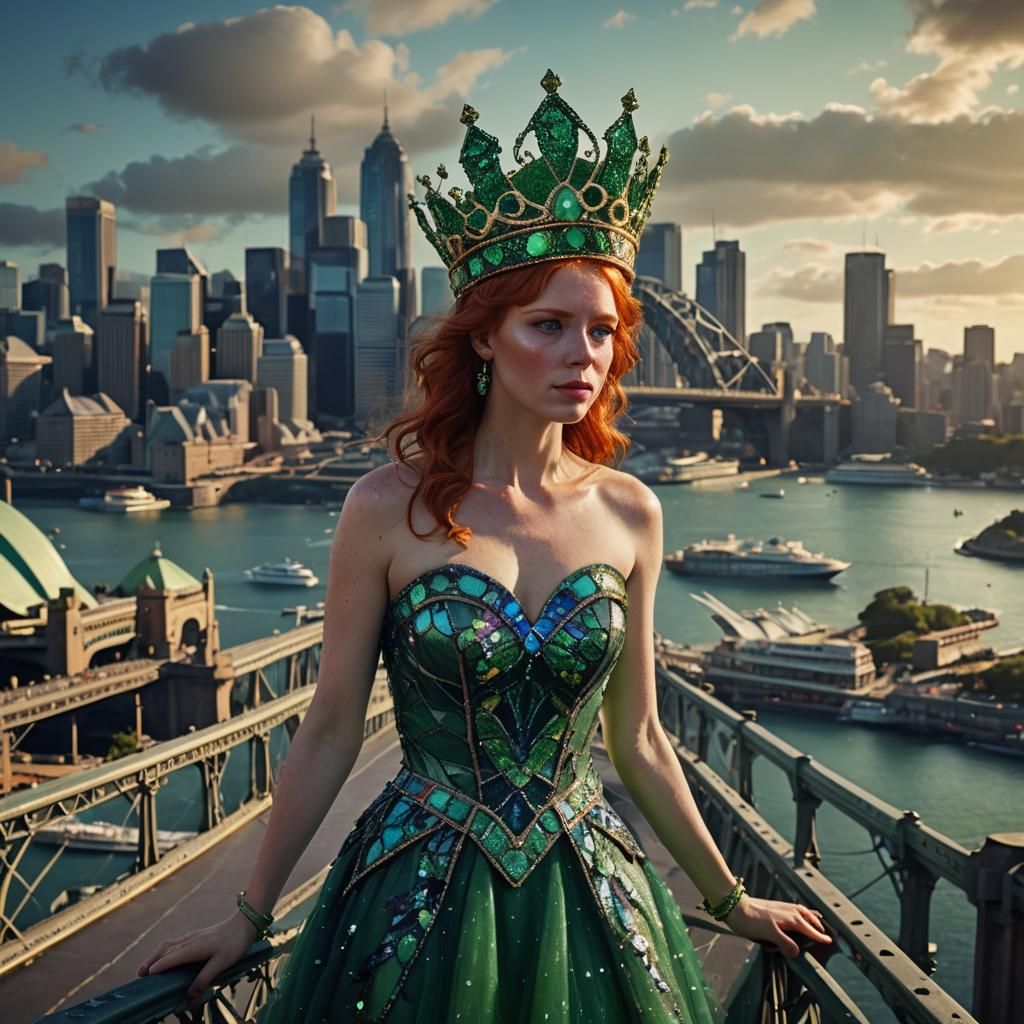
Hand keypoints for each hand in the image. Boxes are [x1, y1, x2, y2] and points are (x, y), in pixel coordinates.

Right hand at [137, 912, 258, 1011]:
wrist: (245, 923)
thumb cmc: (234, 944)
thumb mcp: (221, 964)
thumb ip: (204, 980)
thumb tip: (189, 999)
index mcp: (192, 948)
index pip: (169, 958)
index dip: (157, 967)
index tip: (145, 978)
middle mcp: (189, 941)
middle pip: (165, 951)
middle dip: (152, 961)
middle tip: (140, 975)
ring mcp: (192, 937)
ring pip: (169, 945)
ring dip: (157, 955)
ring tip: (148, 966)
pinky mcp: (197, 936)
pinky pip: (175, 942)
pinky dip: (165, 950)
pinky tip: (167, 954)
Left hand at [721, 895, 831, 957]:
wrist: (733, 905)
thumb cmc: (750, 919)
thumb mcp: (768, 934)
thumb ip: (784, 943)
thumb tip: (797, 953)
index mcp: (789, 918)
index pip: (808, 928)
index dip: (818, 936)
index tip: (829, 941)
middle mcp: (787, 910)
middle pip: (806, 917)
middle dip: (815, 924)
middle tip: (824, 932)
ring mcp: (779, 907)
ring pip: (799, 910)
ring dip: (808, 915)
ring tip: (814, 919)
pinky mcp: (772, 907)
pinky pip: (791, 909)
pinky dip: (798, 911)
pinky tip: (793, 914)